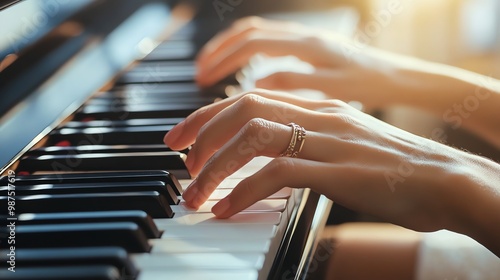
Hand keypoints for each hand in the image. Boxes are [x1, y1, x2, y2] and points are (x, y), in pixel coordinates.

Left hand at [163, 89, 486, 234]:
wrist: (445, 179)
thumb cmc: (394, 168)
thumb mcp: (343, 143)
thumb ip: (307, 142)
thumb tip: (269, 159)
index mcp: (318, 108)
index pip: (250, 98)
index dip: (209, 115)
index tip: (184, 137)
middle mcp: (318, 116)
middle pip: (243, 108)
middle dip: (201, 131)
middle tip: (181, 160)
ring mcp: (327, 141)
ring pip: (252, 138)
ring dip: (216, 165)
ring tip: (196, 191)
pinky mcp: (337, 170)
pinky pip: (277, 173)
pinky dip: (244, 191)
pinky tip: (228, 208)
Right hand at [196, 17, 401, 108]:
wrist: (399, 77)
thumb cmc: (372, 84)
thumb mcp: (333, 88)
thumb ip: (294, 83)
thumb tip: (255, 85)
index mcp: (306, 45)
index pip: (253, 43)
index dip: (224, 59)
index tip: (203, 78)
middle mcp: (302, 36)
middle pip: (248, 33)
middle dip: (219, 51)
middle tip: (198, 73)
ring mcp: (304, 39)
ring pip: (257, 34)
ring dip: (230, 49)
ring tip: (211, 70)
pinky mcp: (308, 47)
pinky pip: (270, 42)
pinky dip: (248, 53)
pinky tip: (242, 70)